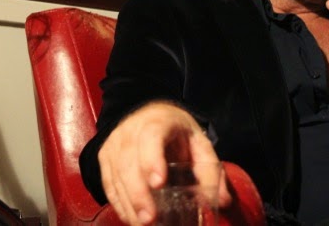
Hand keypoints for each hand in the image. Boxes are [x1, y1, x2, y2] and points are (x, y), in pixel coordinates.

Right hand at [98, 101, 231, 224]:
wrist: (149, 114)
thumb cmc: (176, 131)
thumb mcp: (198, 142)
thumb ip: (210, 169)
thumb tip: (222, 201)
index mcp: (157, 121)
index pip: (151, 136)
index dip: (152, 159)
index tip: (159, 183)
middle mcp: (130, 131)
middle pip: (128, 161)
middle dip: (138, 193)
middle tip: (150, 219)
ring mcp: (114, 144)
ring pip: (115, 175)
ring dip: (128, 204)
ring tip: (142, 225)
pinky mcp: (105, 158)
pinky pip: (108, 183)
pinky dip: (118, 204)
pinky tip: (131, 219)